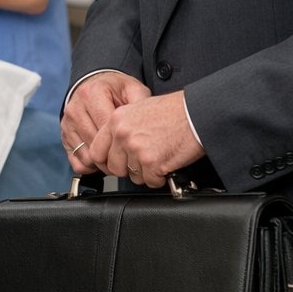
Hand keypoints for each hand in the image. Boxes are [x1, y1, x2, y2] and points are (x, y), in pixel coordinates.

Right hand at [61, 71, 149, 174]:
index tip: (135, 146)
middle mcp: (75, 108)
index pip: (106, 127)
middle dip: (115, 155)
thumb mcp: (132, 88)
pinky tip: (103, 158)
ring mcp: (67, 123)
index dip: (123, 140)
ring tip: (117, 157)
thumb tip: (147, 124)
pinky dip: (91, 166)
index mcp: (91, 94)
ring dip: (104, 162)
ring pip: (87, 156)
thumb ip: (140, 103)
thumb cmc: (114, 89)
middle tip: (129, 156)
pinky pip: (77, 162)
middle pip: (96, 144)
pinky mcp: (64, 136)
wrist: (94, 84)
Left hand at [86, 91, 205, 188]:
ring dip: (147, 173)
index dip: (106, 162)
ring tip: (159, 158)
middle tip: (144, 162)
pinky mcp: (152, 162)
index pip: (96, 151)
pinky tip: (167, 163)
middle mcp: (122, 134)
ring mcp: (136, 148)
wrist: (196, 113)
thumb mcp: (138, 110)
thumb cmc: (174, 111)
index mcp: (116, 120)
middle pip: (114, 168)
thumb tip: (114, 148)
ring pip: (133, 176)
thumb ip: (122, 128)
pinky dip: (160, 178)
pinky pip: (151, 181)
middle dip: (129, 169)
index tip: (115, 164)